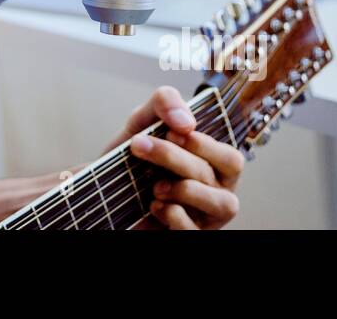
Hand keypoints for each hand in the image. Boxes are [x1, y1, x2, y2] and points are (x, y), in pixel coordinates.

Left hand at [103, 85, 244, 229]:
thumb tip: (186, 121)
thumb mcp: (144, 120)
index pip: (230, 157)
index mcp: (214, 164)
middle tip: (140, 146)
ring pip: (223, 204)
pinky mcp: (190, 232)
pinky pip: (195, 230)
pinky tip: (154, 205)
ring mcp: (207, 216)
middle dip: (176, 157)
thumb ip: (164, 103)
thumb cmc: (136, 155)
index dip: (202, 143)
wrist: (105, 188)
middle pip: (217, 177)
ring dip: (185, 190)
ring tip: (155, 185)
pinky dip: (174, 215)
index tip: (169, 132)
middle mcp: (218, 190)